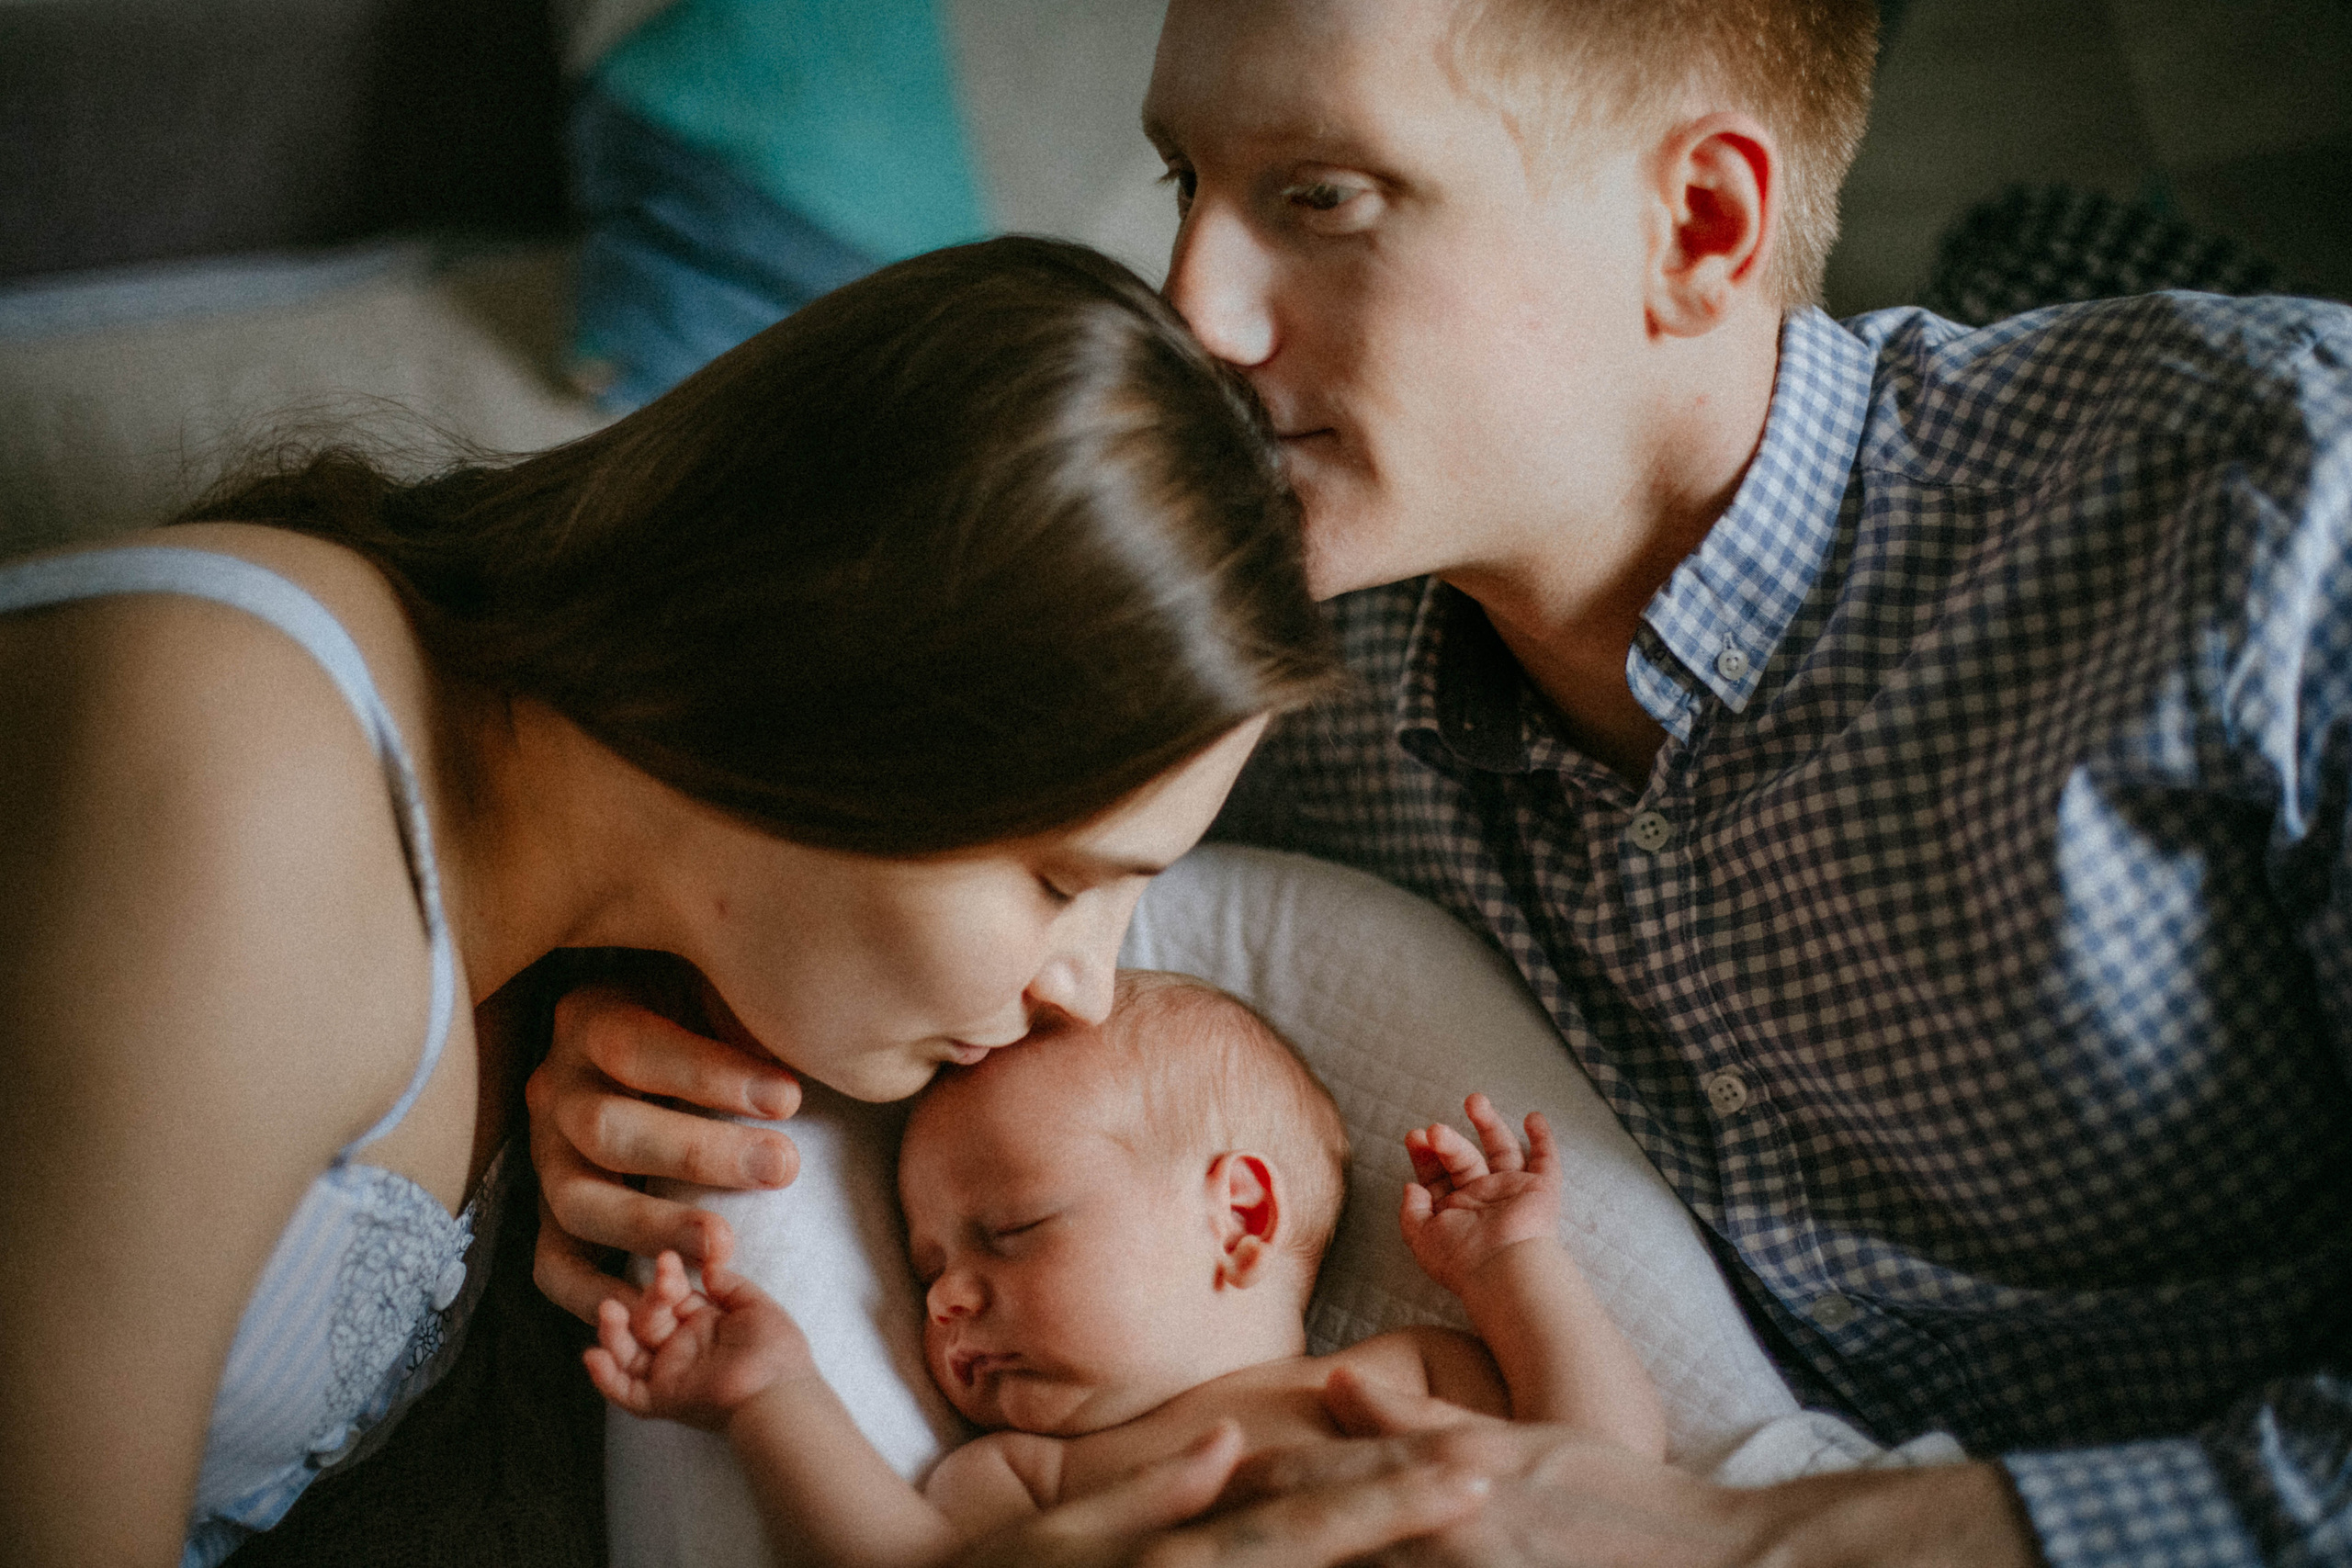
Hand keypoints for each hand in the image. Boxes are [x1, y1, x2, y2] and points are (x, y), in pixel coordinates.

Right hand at [530, 977, 803, 1320]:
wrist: (657, 1029)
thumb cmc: (701, 1009)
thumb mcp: (717, 986)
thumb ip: (744, 1007)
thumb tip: (810, 1030)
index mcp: (591, 1018)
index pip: (635, 1047)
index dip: (709, 1076)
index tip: (788, 1098)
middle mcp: (556, 1088)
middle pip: (607, 1129)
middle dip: (697, 1154)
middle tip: (780, 1167)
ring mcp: (546, 1156)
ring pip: (579, 1202)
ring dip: (652, 1229)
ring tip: (723, 1247)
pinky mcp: (550, 1213)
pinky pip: (553, 1263)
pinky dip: (592, 1293)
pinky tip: (654, 1305)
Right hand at [584, 1251, 812, 1431]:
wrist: (781, 1392)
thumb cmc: (776, 1350)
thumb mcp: (756, 1306)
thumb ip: (729, 1285)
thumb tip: (708, 1267)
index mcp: (703, 1324)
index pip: (671, 1296)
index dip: (666, 1279)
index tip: (667, 1260)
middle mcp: (682, 1348)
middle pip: (646, 1320)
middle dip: (646, 1300)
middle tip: (660, 1286)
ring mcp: (670, 1375)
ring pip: (628, 1354)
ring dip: (613, 1332)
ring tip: (608, 1310)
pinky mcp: (664, 1400)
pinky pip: (626, 1392)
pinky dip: (605, 1378)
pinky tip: (593, 1356)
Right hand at [945, 1421, 1493, 1567]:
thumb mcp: (1063, 1537)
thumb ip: (1147, 1490)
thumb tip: (1229, 1441)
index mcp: (1176, 1559)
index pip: (1297, 1523)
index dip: (1385, 1495)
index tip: (1467, 1471)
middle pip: (1319, 1555)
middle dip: (1411, 1523)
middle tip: (1496, 1492)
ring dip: (1386, 1562)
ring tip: (1472, 1530)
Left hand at [1246, 1371, 2043, 1567]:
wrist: (1715, 1559)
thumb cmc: (1612, 1499)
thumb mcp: (1514, 1441)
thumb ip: (1419, 1418)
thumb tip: (1336, 1383)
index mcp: (1435, 1476)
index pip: (1304, 1475)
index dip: (1230, 1480)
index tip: (1168, 1481)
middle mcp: (1433, 1529)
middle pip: (1304, 1531)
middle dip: (1231, 1533)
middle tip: (1157, 1534)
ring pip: (1342, 1564)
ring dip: (1279, 1558)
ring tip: (1196, 1559)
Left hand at [1400, 1095, 1561, 1293]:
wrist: (1503, 1269)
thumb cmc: (1461, 1259)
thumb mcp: (1421, 1238)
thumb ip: (1411, 1212)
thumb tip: (1411, 1187)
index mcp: (1455, 1212)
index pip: (1437, 1176)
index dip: (1424, 1155)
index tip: (1415, 1136)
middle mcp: (1483, 1200)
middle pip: (1465, 1158)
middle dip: (1447, 1141)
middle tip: (1436, 1130)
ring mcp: (1512, 1193)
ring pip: (1502, 1150)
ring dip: (1489, 1123)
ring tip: (1473, 1099)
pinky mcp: (1541, 1191)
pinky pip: (1546, 1160)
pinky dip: (1543, 1139)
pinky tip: (1533, 1117)